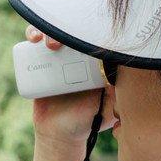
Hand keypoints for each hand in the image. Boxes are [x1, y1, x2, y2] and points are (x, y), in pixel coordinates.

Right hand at [24, 25, 114, 143]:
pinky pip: (36, 43)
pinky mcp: (41, 62)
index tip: (88, 31)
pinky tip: (34, 38)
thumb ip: (119, 96)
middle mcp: (78, 57)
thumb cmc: (87, 121)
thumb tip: (126, 75)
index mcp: (96, 63)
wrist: (59, 133)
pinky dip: (34, 33)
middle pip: (73, 31)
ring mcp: (59, 58)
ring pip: (54, 33)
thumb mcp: (109, 109)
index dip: (92, 29)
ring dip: (50, 29)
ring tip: (49, 44)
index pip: (94, 38)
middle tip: (64, 43)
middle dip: (69, 28)